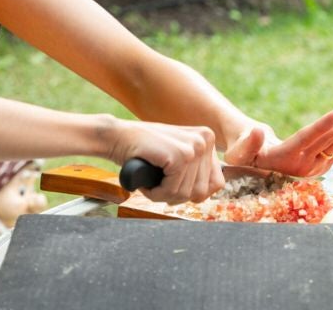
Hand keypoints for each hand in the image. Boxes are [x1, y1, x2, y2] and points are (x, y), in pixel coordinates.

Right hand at [107, 119, 224, 204]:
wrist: (116, 137)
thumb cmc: (144, 151)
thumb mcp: (177, 158)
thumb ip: (196, 172)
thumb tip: (208, 193)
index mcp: (207, 139)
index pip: (216, 183)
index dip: (192, 192)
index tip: (173, 183)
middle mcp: (205, 139)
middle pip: (201, 191)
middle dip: (176, 194)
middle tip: (158, 183)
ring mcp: (194, 146)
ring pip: (186, 194)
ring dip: (164, 195)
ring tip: (151, 180)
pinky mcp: (180, 155)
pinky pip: (172, 191)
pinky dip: (156, 193)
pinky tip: (147, 180)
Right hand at [224, 107, 332, 177]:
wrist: (255, 168)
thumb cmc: (244, 156)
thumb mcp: (239, 152)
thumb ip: (247, 143)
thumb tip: (256, 131)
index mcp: (284, 159)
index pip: (306, 140)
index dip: (321, 127)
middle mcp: (302, 165)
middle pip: (326, 143)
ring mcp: (314, 166)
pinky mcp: (321, 164)